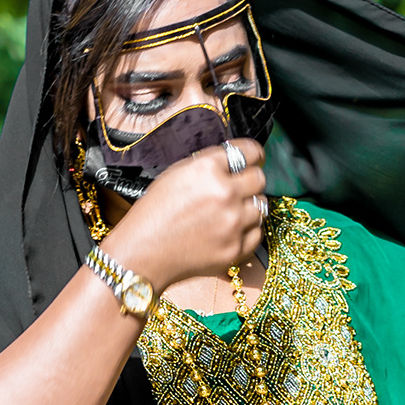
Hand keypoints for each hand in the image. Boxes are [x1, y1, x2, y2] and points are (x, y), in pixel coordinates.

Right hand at [108, 138, 266, 293]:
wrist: (143, 253)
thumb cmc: (154, 213)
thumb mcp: (176, 174)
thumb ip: (209, 164)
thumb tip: (236, 161)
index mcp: (208, 168)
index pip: (250, 151)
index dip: (253, 155)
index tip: (254, 159)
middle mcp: (225, 193)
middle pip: (260, 179)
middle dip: (250, 180)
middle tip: (239, 188)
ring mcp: (233, 223)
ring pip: (261, 205)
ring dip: (249, 206)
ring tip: (229, 212)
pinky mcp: (236, 248)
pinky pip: (257, 231)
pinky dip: (248, 230)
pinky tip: (231, 229)